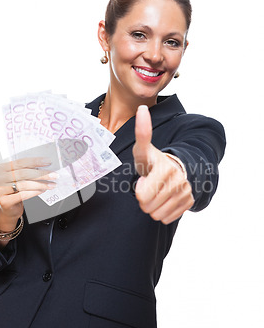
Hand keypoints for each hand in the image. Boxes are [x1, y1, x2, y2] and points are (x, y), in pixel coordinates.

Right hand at [0, 157, 57, 231]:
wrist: (8, 208)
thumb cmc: (15, 190)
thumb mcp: (18, 178)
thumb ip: (27, 170)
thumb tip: (45, 166)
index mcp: (0, 168)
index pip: (20, 162)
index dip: (35, 161)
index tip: (48, 162)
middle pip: (23, 173)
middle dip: (41, 174)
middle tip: (54, 175)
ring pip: (24, 184)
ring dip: (40, 184)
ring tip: (51, 184)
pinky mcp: (4, 201)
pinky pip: (23, 195)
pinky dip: (35, 192)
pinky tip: (43, 190)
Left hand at [133, 105, 193, 224]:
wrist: (174, 169)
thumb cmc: (154, 161)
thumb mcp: (143, 149)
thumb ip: (142, 132)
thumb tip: (142, 108)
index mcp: (166, 169)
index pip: (142, 196)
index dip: (139, 190)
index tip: (143, 179)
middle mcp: (179, 181)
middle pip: (148, 207)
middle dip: (144, 199)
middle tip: (149, 187)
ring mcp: (185, 193)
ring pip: (157, 215)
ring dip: (153, 207)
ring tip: (156, 193)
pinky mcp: (189, 203)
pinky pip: (167, 218)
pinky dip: (163, 212)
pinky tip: (165, 199)